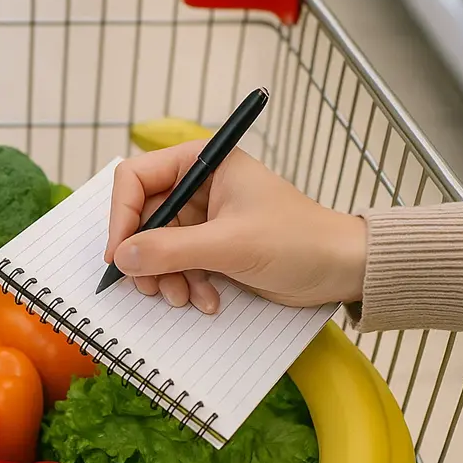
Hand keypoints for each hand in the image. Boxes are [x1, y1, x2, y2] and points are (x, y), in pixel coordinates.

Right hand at [104, 140, 367, 313]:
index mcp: (203, 162)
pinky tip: (207, 300)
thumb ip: (170, 249)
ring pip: (157, 246)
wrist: (343, 269)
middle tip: (151, 287)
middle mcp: (199, 184)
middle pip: (143, 217)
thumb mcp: (229, 244)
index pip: (136, 178)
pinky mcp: (213, 246)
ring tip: (186, 298)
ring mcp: (205, 217)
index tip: (119, 254)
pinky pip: (178, 264)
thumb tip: (121, 257)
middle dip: (147, 257)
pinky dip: (186, 285)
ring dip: (167, 277)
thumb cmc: (298, 241)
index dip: (122, 216)